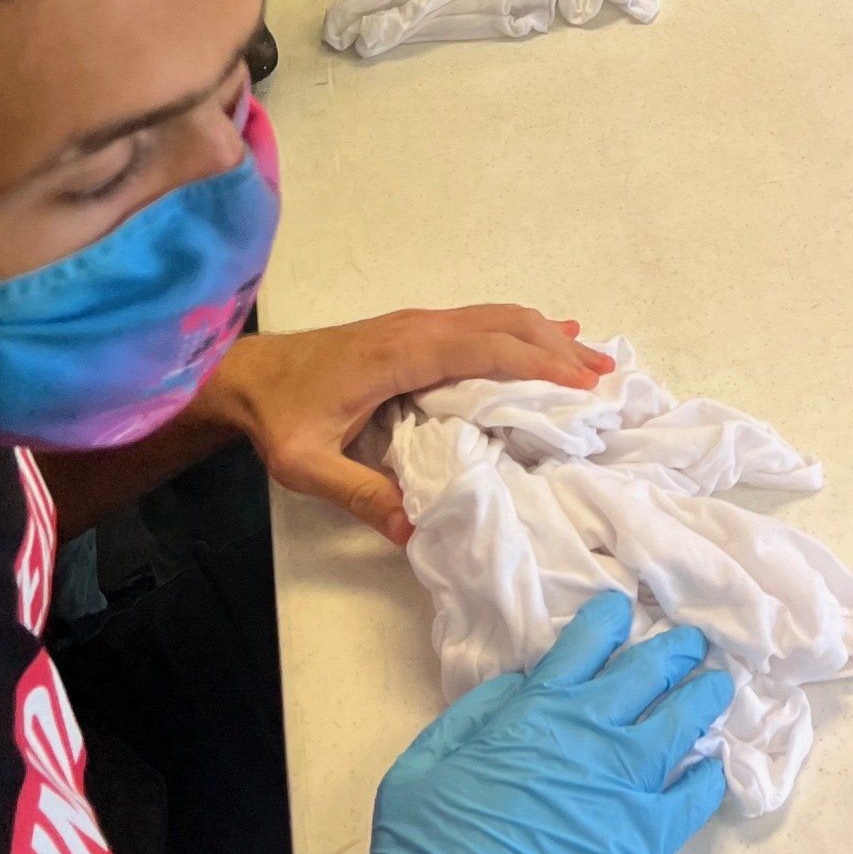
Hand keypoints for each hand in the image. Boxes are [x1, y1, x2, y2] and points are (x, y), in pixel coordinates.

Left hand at [199, 310, 614, 546]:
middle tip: (608, 380)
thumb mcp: (309, 465)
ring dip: (547, 337)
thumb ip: (363, 496)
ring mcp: (419, 323)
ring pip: (498, 317)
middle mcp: (419, 327)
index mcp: (402, 352)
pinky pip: (482, 322)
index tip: (583, 385)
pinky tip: (550, 337)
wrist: (245, 375)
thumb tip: (420, 536)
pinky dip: (522, 331)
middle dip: (559, 349)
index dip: (539, 364)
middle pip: (505, 324)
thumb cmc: (278, 417)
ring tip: (595, 362)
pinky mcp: (416, 330)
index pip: (487, 349)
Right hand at [310, 594, 731, 853]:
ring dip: (703, 695)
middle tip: (690, 641)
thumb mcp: (422, 767)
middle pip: (648, 673)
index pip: (586, 644)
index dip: (609, 619)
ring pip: (684, 721)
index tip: (623, 609)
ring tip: (715, 684)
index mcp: (534, 715)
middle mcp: (590, 738)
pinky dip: (710, 775)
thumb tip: (520, 684)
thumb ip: (473, 716)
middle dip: (673, 649)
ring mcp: (626, 790)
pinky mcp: (648, 845)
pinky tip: (714, 766)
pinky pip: (696, 797)